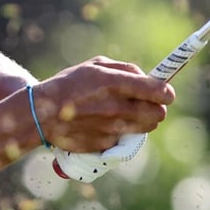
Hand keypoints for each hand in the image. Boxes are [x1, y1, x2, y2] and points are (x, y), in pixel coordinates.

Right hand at [30, 57, 174, 152]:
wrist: (42, 114)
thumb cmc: (68, 85)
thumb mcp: (94, 66)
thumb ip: (124, 69)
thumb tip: (146, 77)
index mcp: (115, 83)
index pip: (157, 90)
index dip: (166, 92)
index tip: (166, 93)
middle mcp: (116, 107)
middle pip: (157, 113)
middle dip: (157, 108)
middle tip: (149, 104)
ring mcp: (112, 128)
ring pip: (146, 127)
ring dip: (144, 120)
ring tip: (129, 113)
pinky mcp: (106, 143)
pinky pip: (125, 137)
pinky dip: (122, 131)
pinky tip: (108, 124)